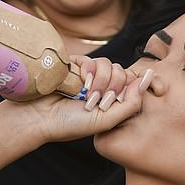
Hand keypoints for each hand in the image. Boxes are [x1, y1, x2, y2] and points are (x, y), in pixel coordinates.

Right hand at [6, 57, 154, 144]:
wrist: (37, 118)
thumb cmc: (70, 124)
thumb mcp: (106, 120)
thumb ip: (131, 103)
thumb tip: (147, 79)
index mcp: (111, 102)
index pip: (133, 85)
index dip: (130, 88)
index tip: (116, 102)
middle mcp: (102, 87)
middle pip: (123, 73)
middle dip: (111, 89)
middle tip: (96, 103)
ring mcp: (88, 75)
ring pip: (109, 65)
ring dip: (99, 82)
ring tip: (85, 96)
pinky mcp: (74, 65)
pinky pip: (91, 60)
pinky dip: (88, 71)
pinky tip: (79, 84)